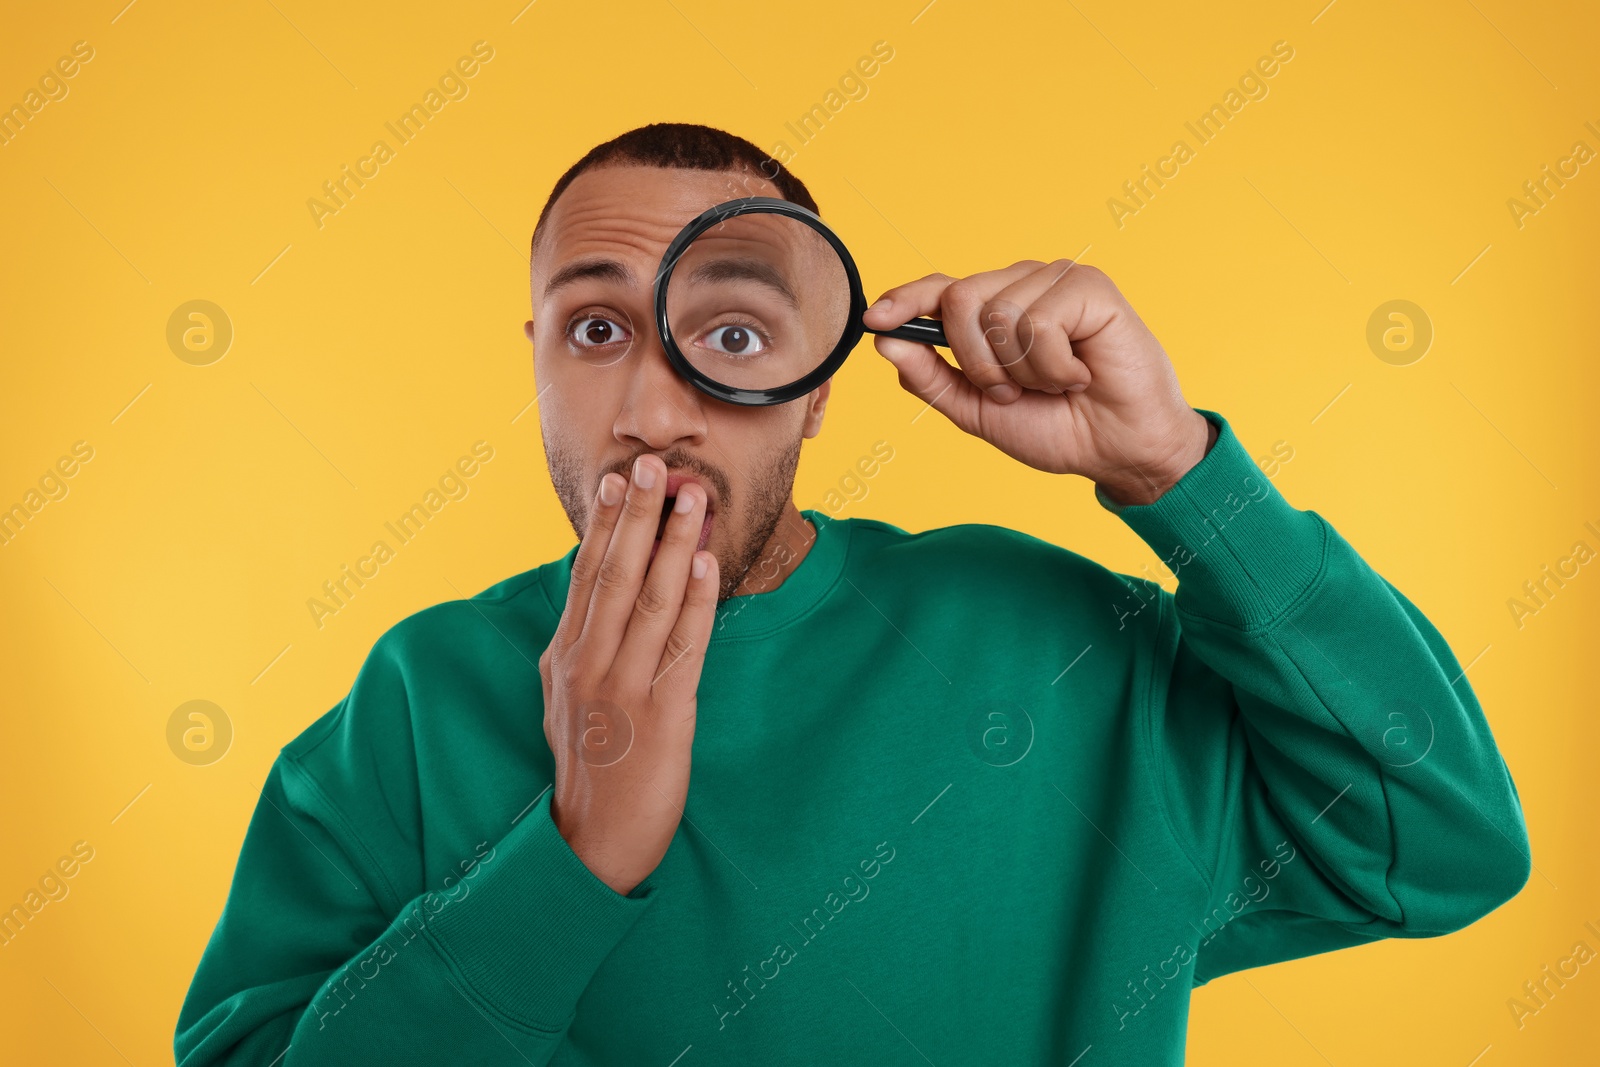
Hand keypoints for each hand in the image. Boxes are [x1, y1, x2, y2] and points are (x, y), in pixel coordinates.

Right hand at [539, 454, 719, 894]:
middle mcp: (587, 665)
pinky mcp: (660, 716)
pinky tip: (704, 565)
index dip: (604, 525)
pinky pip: (681, 647)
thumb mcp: (567, 701)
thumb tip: (592, 596)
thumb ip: (580, 648)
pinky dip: (693, 601)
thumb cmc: (589, 769)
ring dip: (673, 544)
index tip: (618, 480)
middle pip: (614, 575)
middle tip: (653, 465)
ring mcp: (621, 690)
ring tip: (692, 499)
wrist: (592, 844)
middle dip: (637, 516)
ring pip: (650, 601)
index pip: (585, 577)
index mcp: (564, 657)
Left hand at [864, 260, 1214, 505]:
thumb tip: (885, 342)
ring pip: (998, 313)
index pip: (941, 288)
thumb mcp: (978, 411)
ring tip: (1054, 383)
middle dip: (977, 362)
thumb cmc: (1056, 427)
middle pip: (959, 299)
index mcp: (994, 308)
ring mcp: (1056, 280)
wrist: (1117, 450)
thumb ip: (931, 379)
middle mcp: (1022, 284)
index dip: (905, 299)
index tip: (875, 320)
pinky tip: (1080, 374)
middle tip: (1013, 391)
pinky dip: (1053, 365)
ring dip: (1021, 370)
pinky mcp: (1089, 287)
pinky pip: (1040, 321)